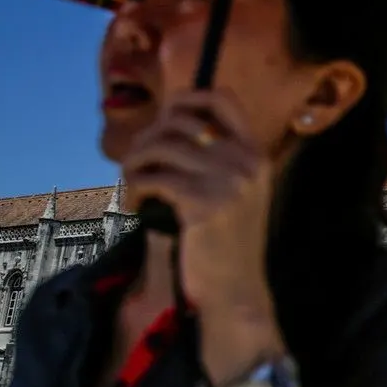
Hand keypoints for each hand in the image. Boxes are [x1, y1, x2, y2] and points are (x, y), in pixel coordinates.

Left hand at [124, 89, 277, 323]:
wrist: (234, 287)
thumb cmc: (226, 242)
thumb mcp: (236, 192)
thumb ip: (216, 159)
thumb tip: (167, 125)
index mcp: (255, 154)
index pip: (223, 100)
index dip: (188, 98)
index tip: (166, 115)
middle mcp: (244, 161)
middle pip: (179, 121)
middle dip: (147, 138)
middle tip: (137, 164)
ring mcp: (225, 180)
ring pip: (160, 146)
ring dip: (134, 164)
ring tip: (132, 185)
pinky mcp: (201, 201)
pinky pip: (152, 177)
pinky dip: (134, 188)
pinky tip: (135, 206)